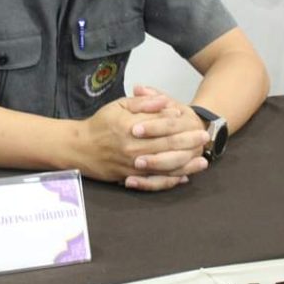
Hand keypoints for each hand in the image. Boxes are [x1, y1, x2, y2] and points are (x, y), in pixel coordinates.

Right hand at [75, 88, 208, 191]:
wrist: (79, 148)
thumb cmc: (100, 124)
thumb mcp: (119, 105)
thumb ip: (143, 102)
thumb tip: (165, 102)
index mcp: (132, 128)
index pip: (163, 128)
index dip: (182, 127)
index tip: (197, 124)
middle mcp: (134, 149)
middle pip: (168, 147)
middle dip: (189, 144)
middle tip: (205, 140)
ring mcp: (132, 166)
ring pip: (164, 167)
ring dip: (186, 165)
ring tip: (202, 162)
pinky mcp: (130, 177)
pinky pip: (153, 182)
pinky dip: (169, 181)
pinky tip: (182, 178)